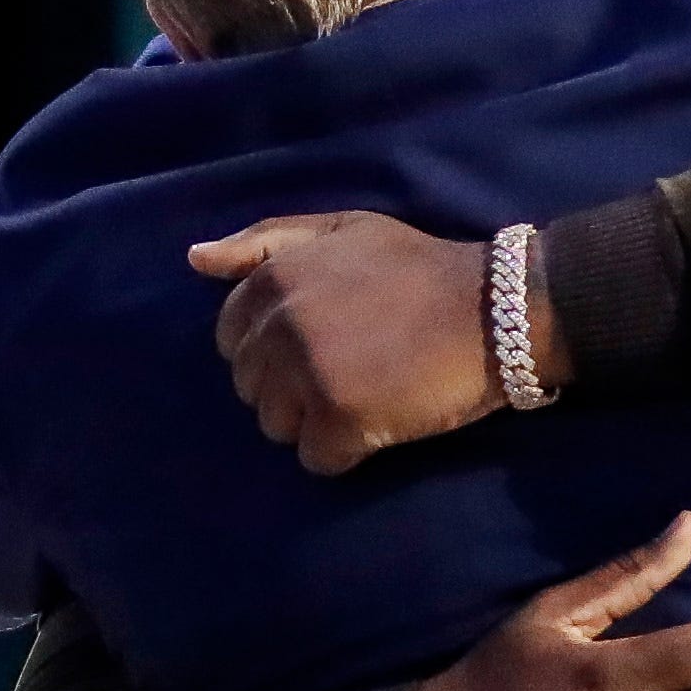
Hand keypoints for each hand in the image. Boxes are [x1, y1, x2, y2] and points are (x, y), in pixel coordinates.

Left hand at [188, 210, 569, 474]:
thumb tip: (194, 259)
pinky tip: (381, 423)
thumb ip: (265, 241)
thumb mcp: (343, 231)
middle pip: (252, 389)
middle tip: (355, 370)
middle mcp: (281, 327)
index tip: (327, 343)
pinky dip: (347, 452)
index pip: (233, 341)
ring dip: (316, 422)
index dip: (277, 350)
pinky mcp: (341, 419)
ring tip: (368, 395)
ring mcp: (308, 375)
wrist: (496, 309)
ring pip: (277, 427)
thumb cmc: (420, 269)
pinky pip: (317, 459)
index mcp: (274, 281)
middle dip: (293, 387)